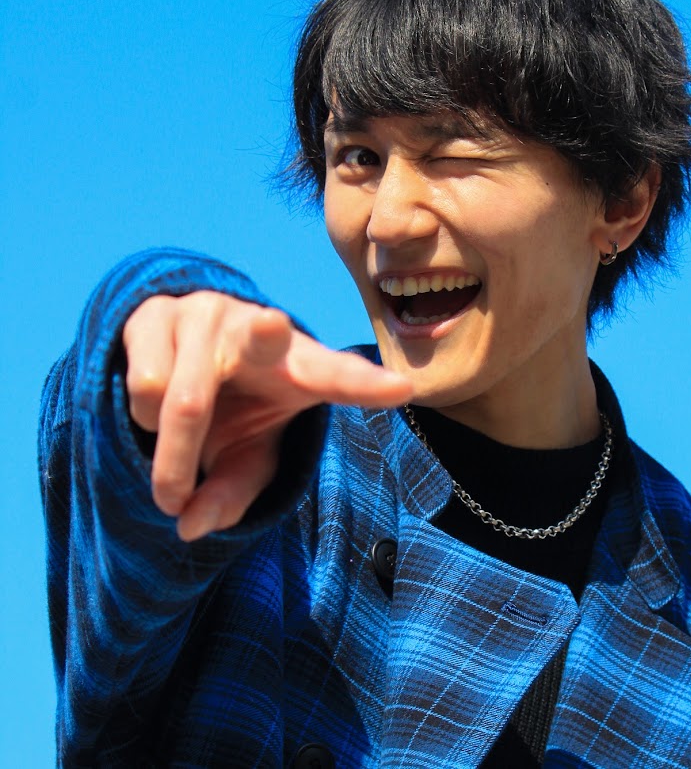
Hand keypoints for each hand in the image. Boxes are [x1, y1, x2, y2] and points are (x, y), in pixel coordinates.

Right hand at [122, 291, 412, 540]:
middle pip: (264, 337)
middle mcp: (259, 330)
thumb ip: (229, 495)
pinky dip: (141, 420)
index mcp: (300, 367)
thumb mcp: (242, 458)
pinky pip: (145, 387)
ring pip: (182, 402)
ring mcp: (208, 314)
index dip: (365, 386)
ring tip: (181, 435)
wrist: (176, 361)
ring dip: (171, 453)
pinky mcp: (158, 311)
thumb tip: (191, 527)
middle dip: (266, 334)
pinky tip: (156, 400)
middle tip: (273, 327)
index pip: (338, 377)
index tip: (402, 390)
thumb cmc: (230, 412)